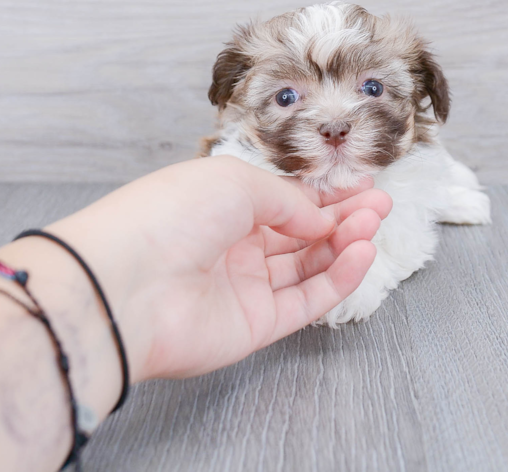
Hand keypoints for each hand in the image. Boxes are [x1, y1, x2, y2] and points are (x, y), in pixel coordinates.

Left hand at [48, 156, 392, 380]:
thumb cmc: (169, 215)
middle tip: (381, 205)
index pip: (285, 200)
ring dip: (344, 244)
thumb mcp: (236, 182)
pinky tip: (361, 254)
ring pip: (308, 265)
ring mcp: (244, 286)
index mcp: (221, 206)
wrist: (126, 284)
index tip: (364, 187)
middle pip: (301, 232)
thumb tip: (321, 218)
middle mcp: (233, 245)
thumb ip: (289, 200)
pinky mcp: (255, 325)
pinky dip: (338, 278)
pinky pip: (306, 300)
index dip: (326, 194)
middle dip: (343, 217)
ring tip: (373, 226)